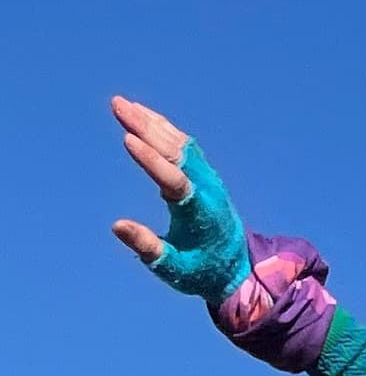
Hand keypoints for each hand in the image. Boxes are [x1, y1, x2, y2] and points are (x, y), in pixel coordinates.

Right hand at [106, 96, 248, 295]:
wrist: (237, 269)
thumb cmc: (201, 271)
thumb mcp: (174, 269)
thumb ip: (148, 248)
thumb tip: (117, 226)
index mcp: (200, 214)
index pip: (174, 181)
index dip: (151, 160)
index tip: (127, 138)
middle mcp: (207, 191)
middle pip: (175, 153)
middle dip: (145, 128)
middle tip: (117, 105)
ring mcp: (209, 181)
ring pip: (180, 144)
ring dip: (151, 123)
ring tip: (122, 104)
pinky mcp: (206, 176)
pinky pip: (184, 146)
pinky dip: (163, 129)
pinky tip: (143, 115)